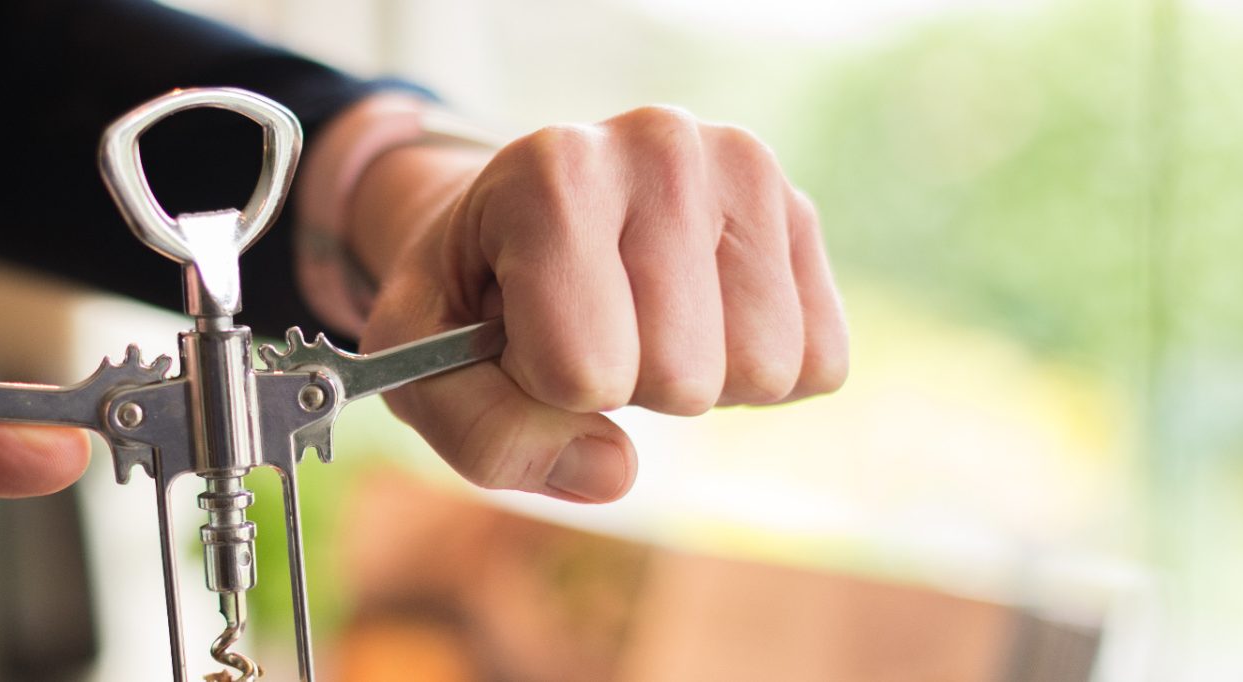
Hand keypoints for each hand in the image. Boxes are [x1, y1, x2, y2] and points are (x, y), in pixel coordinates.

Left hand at [352, 106, 847, 502]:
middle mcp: (659, 146)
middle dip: (626, 387)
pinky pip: (819, 362)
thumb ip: (485, 433)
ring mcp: (742, 169)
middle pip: (682, 379)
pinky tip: (700, 319)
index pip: (585, 371)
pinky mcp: (800, 210)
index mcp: (551, 173)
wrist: (521, 211)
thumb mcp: (424, 363)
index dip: (546, 388)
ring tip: (640, 318)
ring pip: (763, 372)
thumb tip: (614, 471)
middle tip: (587, 324)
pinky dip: (756, 375)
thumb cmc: (473, 292)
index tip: (521, 330)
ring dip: (698, 382)